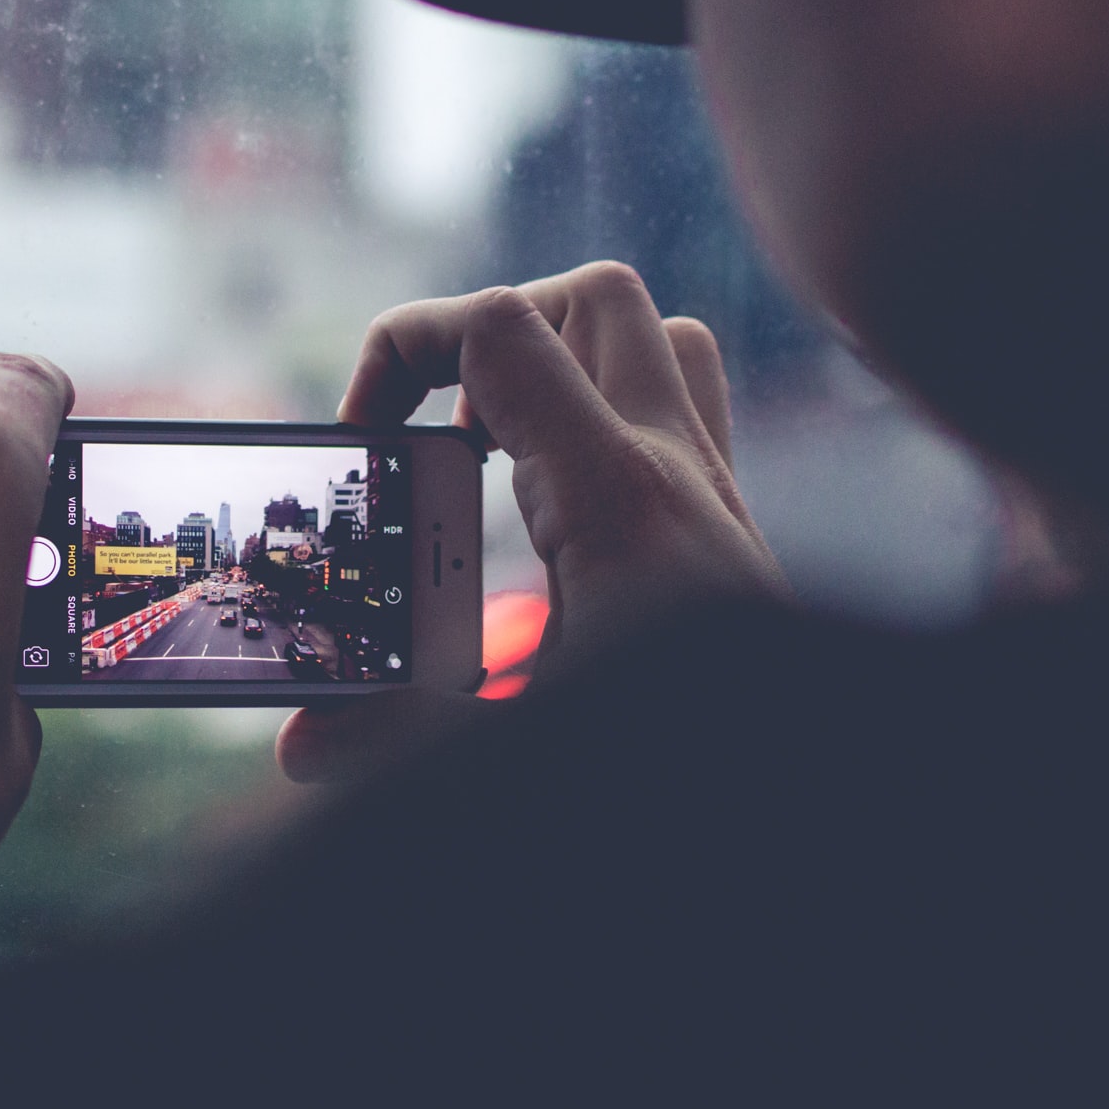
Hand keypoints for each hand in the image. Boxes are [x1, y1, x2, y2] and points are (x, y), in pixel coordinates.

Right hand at [278, 262, 784, 783]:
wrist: (809, 809)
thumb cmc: (688, 764)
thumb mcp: (525, 752)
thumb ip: (398, 738)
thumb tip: (299, 747)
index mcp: (617, 498)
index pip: (505, 330)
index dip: (408, 347)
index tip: (366, 438)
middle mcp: (679, 474)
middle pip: (596, 300)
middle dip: (497, 334)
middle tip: (442, 427)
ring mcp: (716, 499)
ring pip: (661, 343)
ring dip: (569, 364)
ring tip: (500, 450)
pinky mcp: (730, 540)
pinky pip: (684, 421)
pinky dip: (612, 429)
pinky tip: (561, 519)